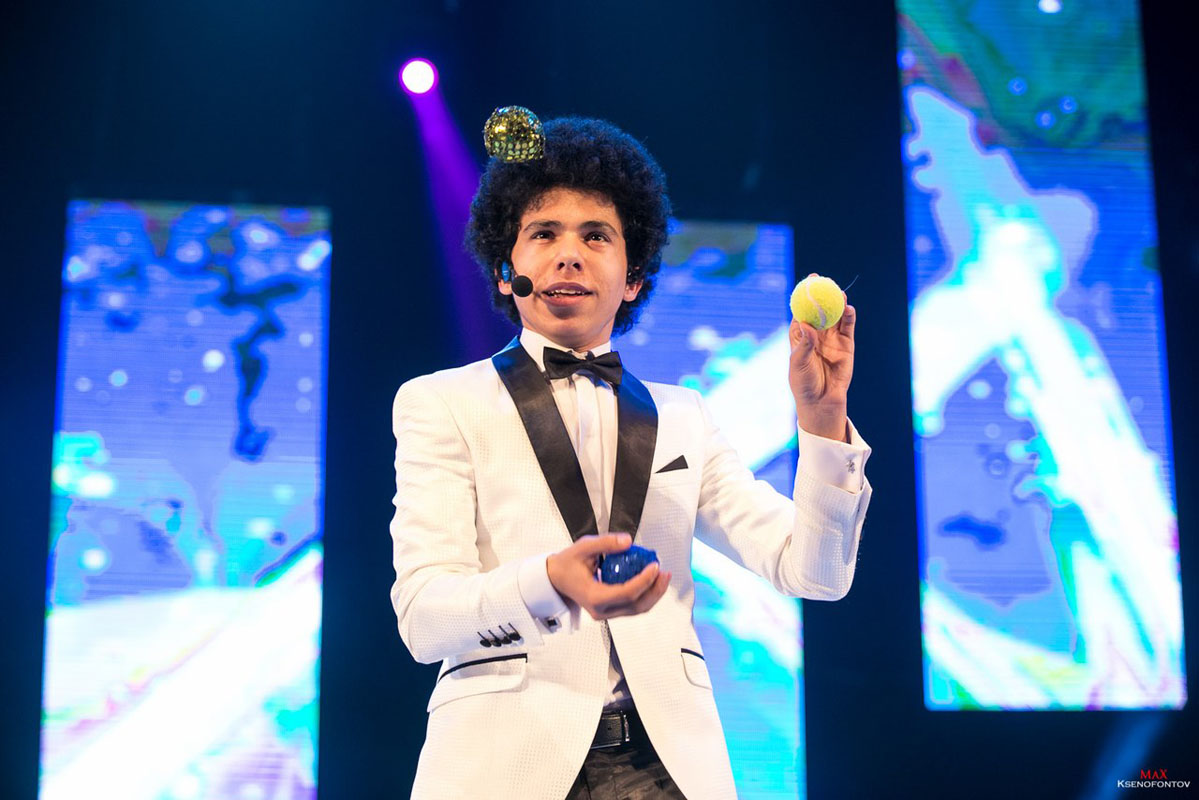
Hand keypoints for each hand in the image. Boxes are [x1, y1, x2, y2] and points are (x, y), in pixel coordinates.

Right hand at [546, 533, 671, 620]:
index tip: (654, 566)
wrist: (555, 579)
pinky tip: (652, 580)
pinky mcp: (610, 610)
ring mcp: (606, 613)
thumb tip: (628, 542)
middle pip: (636, 606)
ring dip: (653, 594)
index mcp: (594, 597)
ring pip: (637, 609)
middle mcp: (601, 610)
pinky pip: (632, 606)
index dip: (644, 580)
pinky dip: (645, 594)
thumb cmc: (567, 564)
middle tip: (664, 572)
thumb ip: (605, 543)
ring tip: (662, 576)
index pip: (626, 593)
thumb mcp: (583, 547)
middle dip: (655, 590)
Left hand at [789, 274, 855, 440]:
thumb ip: (804, 346)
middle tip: (822, 281)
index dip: (802, 298)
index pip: (801, 313)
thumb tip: (806, 325)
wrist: (822, 402)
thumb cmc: (804, 384)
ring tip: (839, 293)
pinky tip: (849, 309)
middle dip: (821, 295)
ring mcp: (831, 339)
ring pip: (835, 317)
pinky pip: (847, 328)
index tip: (805, 284)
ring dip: (837, 304)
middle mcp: (816, 335)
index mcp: (800, 337)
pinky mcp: (846, 346)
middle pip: (819, 310)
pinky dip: (849, 318)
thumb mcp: (799, 365)